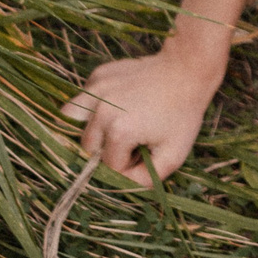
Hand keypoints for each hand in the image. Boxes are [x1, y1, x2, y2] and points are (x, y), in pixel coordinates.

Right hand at [60, 45, 223, 186]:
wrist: (186, 70)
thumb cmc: (182, 114)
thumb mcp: (174, 154)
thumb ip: (145, 180)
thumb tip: (121, 187)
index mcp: (118, 131)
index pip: (108, 166)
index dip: (127, 166)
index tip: (145, 153)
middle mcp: (101, 110)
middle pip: (88, 147)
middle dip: (107, 151)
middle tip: (133, 141)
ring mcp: (96, 89)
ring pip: (71, 120)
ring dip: (89, 130)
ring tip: (112, 129)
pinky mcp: (97, 75)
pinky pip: (83, 99)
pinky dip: (92, 107)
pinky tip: (116, 106)